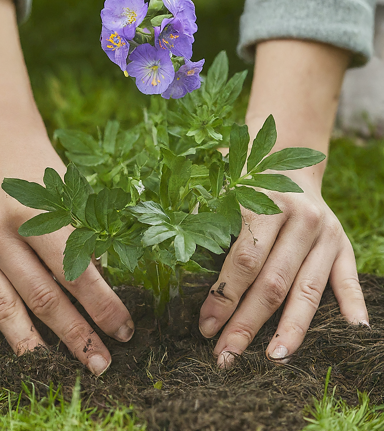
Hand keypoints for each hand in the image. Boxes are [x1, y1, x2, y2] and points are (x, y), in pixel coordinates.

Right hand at [0, 123, 132, 374]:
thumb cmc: (37, 162)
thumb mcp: (66, 191)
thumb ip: (79, 236)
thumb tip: (98, 284)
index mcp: (32, 212)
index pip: (75, 273)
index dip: (103, 306)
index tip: (123, 330)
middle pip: (42, 296)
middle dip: (75, 333)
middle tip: (99, 362)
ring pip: (3, 305)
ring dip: (31, 342)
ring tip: (52, 369)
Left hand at [198, 39, 368, 366]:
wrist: (287, 164)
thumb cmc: (244, 182)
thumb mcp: (221, 189)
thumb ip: (202, 218)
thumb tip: (172, 253)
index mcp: (267, 203)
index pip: (245, 259)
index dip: (224, 296)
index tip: (205, 326)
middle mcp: (302, 220)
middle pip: (275, 283)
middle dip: (248, 323)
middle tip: (226, 356)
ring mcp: (327, 234)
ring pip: (309, 290)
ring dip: (291, 329)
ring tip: (274, 360)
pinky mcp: (344, 244)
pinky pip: (348, 279)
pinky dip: (351, 305)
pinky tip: (348, 333)